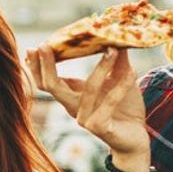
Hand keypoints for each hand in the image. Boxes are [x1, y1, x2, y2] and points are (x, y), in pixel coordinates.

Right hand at [26, 45, 148, 157]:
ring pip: (86, 90)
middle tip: (46, 45)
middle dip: (45, 65)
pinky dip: (121, 86)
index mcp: (71, 96)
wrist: (137, 137)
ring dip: (100, 68)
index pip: (46, 81)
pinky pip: (108, 103)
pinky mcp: (99, 127)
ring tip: (112, 50)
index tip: (35, 47)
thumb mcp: (119, 78)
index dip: (37, 66)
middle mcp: (73, 107)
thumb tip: (118, 34)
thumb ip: (116, 59)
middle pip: (50, 86)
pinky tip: (133, 72)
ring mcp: (84, 119)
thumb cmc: (124, 108)